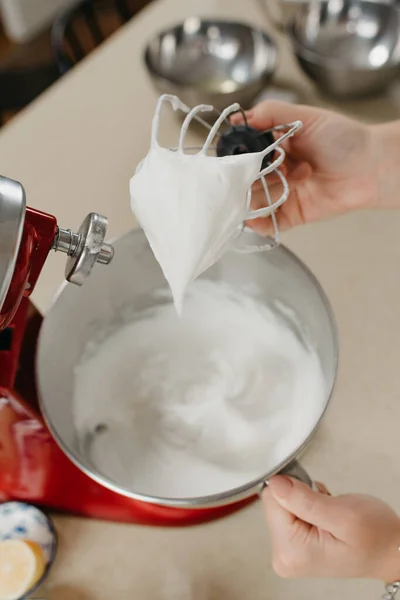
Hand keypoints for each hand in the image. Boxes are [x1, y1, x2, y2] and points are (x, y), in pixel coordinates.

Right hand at [232, 101, 379, 233]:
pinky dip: (259, 224)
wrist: (371, 166)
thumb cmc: (344, 139)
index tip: (228, 157)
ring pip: (256, 200)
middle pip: (247, 179)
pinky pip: (272, 222)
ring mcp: (284, 193)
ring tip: (250, 194)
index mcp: (277, 146)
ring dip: (249, 199)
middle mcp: (278, 171)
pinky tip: (252, 219)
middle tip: (240, 177)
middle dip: (240, 179)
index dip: (236, 155)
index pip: (246, 152)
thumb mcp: (305, 116)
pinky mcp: (294, 213)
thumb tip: (237, 120)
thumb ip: (270, 113)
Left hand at [263, 476, 399, 580]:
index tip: (314, 493)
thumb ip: (304, 499)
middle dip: (300, 495)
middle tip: (326, 506)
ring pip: (282, 504)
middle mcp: (285, 556)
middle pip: (275, 503)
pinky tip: (324, 514)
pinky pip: (289, 511)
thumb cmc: (376, 537)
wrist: (391, 550)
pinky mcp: (293, 544)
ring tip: (328, 512)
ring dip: (305, 500)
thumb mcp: (343, 515)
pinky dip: (307, 506)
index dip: (294, 488)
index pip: (271, 500)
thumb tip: (275, 483)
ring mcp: (288, 552)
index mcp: (291, 551)